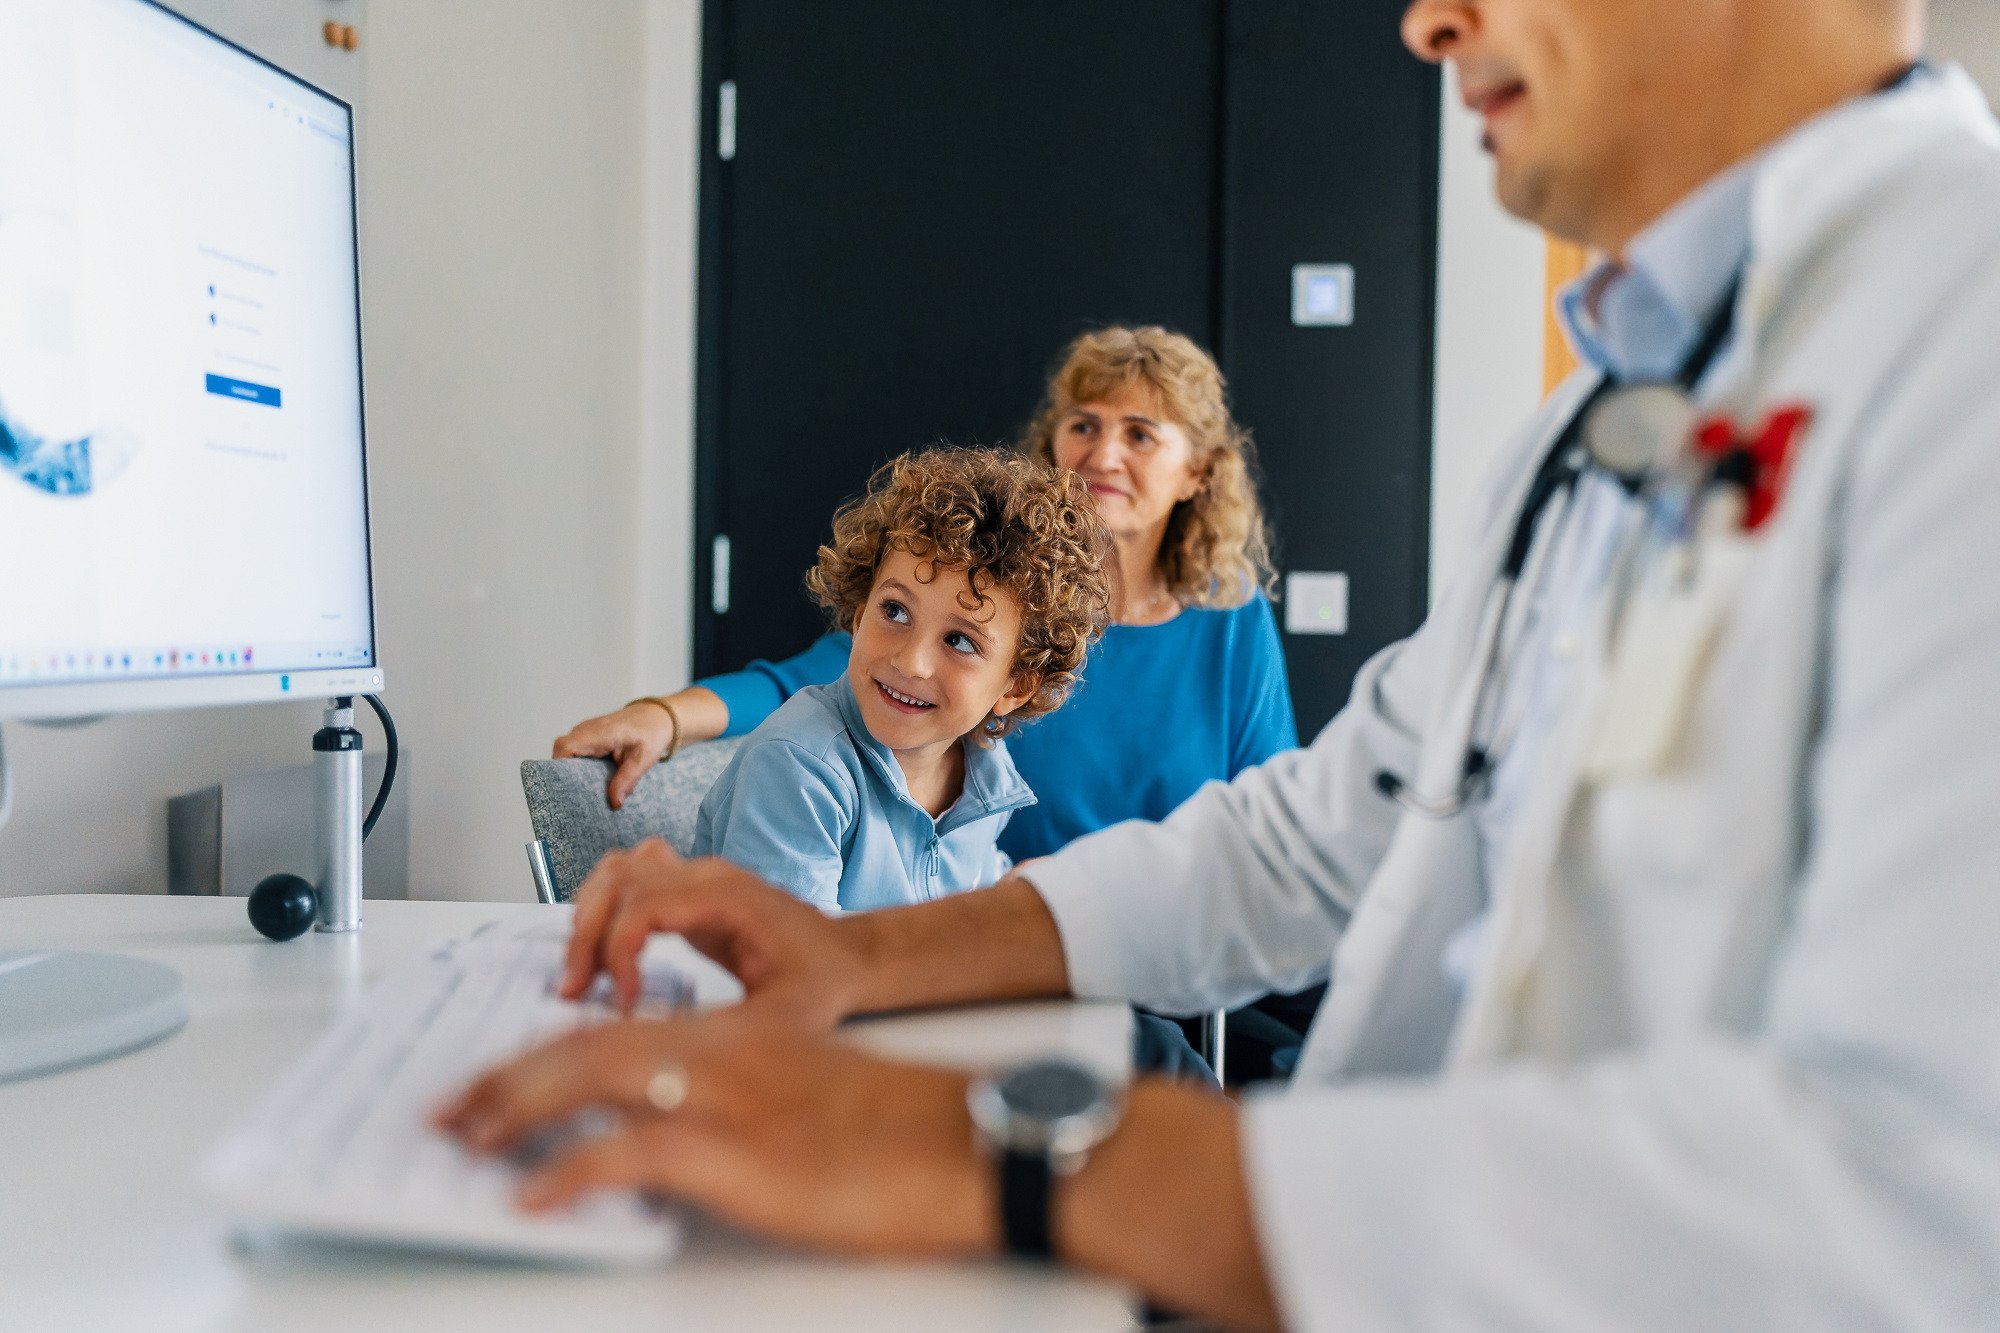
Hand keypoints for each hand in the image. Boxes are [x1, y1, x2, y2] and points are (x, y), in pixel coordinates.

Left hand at [433, 1010, 996, 1259]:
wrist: (969, 1140)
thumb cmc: (901, 1132)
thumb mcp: (809, 1100)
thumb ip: (741, 1101)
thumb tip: (676, 1141)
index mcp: (738, 1037)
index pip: (620, 1030)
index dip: (547, 1053)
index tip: (500, 1082)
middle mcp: (722, 1052)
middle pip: (588, 1047)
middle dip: (508, 1077)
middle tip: (452, 1110)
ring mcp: (727, 1097)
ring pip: (593, 1078)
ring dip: (516, 1107)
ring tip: (468, 1138)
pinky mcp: (739, 1153)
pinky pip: (627, 1153)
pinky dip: (570, 1170)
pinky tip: (535, 1198)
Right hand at [553, 703, 674, 809]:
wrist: (656, 716)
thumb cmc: (651, 733)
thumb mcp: (643, 759)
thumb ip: (627, 780)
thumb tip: (614, 804)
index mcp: (601, 732)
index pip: (566, 746)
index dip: (560, 767)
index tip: (567, 787)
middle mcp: (587, 729)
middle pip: (561, 751)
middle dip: (565, 774)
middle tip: (577, 795)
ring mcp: (584, 732)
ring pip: (565, 752)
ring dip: (571, 771)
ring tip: (583, 790)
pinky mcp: (586, 737)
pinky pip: (573, 751)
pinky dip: (577, 766)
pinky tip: (589, 780)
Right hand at [560, 839, 870, 1028]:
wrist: (850, 958)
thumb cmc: (824, 982)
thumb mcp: (784, 1018)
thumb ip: (729, 1031)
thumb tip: (665, 1050)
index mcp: (731, 898)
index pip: (645, 905)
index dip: (618, 952)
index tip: (619, 1001)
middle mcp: (709, 876)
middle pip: (619, 880)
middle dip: (586, 936)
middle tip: (573, 990)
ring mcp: (698, 879)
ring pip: (617, 871)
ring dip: (587, 918)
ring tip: (580, 975)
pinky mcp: (690, 894)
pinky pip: (630, 881)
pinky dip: (604, 911)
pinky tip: (603, 956)